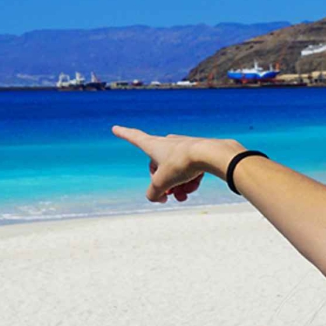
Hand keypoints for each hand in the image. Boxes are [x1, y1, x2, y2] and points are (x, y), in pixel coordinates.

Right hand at [111, 126, 243, 202]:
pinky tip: (194, 187)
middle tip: (169, 196)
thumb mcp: (162, 182)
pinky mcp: (197, 152)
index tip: (115, 128)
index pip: (134, 137)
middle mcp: (167, 143)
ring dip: (178, 186)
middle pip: (159, 167)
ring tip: (184, 195)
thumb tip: (157, 197)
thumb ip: (154, 192)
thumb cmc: (182, 163)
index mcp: (153, 145)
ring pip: (175, 171)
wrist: (210, 154)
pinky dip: (189, 180)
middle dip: (164, 184)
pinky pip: (189, 170)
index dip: (124, 134)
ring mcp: (182, 147)